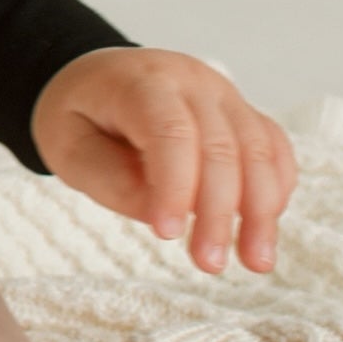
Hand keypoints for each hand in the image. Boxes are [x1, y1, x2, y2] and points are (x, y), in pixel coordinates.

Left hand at [31, 46, 296, 274]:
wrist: (94, 77)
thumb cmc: (78, 116)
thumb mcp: (67, 147)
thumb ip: (109, 180)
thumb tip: (160, 215)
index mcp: (142, 83)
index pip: (170, 132)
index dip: (175, 186)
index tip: (167, 235)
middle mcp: (191, 81)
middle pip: (221, 145)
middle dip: (219, 211)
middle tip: (210, 264)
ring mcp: (223, 93)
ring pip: (258, 148)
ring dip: (261, 210)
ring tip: (256, 261)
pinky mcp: (241, 112)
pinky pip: (273, 146)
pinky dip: (275, 187)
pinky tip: (264, 225)